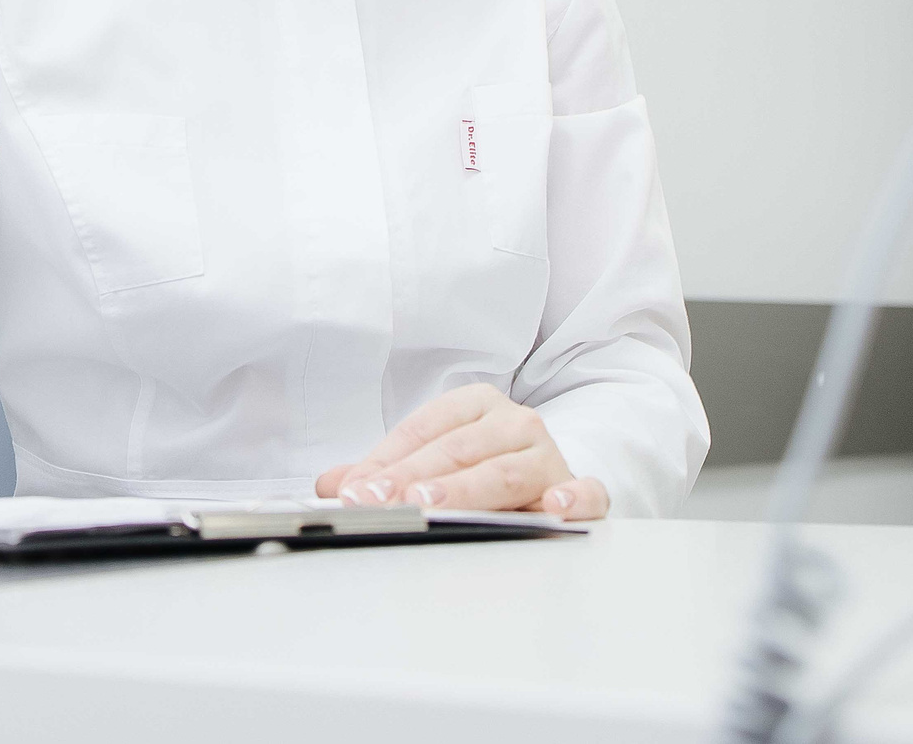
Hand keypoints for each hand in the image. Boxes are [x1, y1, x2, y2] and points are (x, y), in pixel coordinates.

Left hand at [315, 384, 608, 519]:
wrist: (549, 478)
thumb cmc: (484, 469)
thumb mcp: (432, 464)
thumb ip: (382, 474)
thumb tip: (329, 484)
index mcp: (476, 405)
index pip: (423, 431)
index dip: (385, 462)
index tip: (353, 492)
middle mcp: (514, 423)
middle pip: (456, 451)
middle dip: (411, 479)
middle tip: (380, 503)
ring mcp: (548, 455)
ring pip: (504, 472)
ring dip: (465, 490)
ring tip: (431, 504)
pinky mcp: (577, 488)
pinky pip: (583, 491)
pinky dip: (571, 498)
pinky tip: (552, 507)